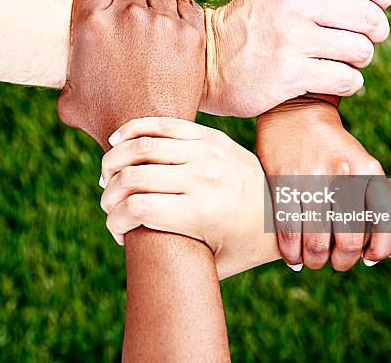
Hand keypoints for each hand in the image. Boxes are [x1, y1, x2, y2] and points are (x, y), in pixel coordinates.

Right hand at [58, 0, 204, 149]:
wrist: (150, 137)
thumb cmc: (105, 123)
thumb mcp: (70, 100)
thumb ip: (68, 73)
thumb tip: (67, 69)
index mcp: (91, 23)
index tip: (108, 11)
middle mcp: (127, 15)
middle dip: (130, 7)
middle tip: (133, 34)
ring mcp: (161, 22)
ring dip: (156, 12)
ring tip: (156, 40)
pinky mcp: (191, 33)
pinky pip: (186, 7)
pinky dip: (181, 18)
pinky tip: (175, 38)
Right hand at [98, 117, 276, 279]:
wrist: (283, 210)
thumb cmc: (243, 245)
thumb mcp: (211, 265)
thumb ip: (173, 258)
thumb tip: (130, 246)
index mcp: (202, 213)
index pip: (136, 209)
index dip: (114, 221)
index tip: (115, 231)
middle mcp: (203, 178)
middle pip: (133, 177)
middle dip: (109, 194)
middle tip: (108, 204)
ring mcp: (208, 151)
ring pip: (142, 147)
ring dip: (114, 161)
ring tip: (108, 175)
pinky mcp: (211, 135)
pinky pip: (163, 124)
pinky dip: (134, 130)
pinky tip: (118, 142)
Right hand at [201, 0, 390, 116]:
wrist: (208, 62)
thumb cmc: (253, 27)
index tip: (380, 9)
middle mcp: (294, 1)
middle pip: (369, 17)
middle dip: (375, 33)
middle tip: (362, 43)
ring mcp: (292, 37)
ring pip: (361, 50)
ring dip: (360, 60)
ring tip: (345, 62)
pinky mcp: (291, 73)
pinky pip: (347, 78)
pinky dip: (350, 83)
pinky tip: (336, 79)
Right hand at [256, 101, 390, 270]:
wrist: (296, 111)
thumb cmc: (331, 148)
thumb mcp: (359, 164)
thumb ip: (367, 201)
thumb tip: (367, 253)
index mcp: (368, 170)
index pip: (386, 220)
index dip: (381, 248)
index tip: (370, 258)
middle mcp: (343, 173)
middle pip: (349, 239)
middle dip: (343, 261)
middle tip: (336, 262)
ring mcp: (311, 177)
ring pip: (316, 240)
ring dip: (316, 260)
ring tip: (314, 261)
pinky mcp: (282, 180)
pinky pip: (288, 230)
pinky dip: (291, 252)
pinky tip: (293, 258)